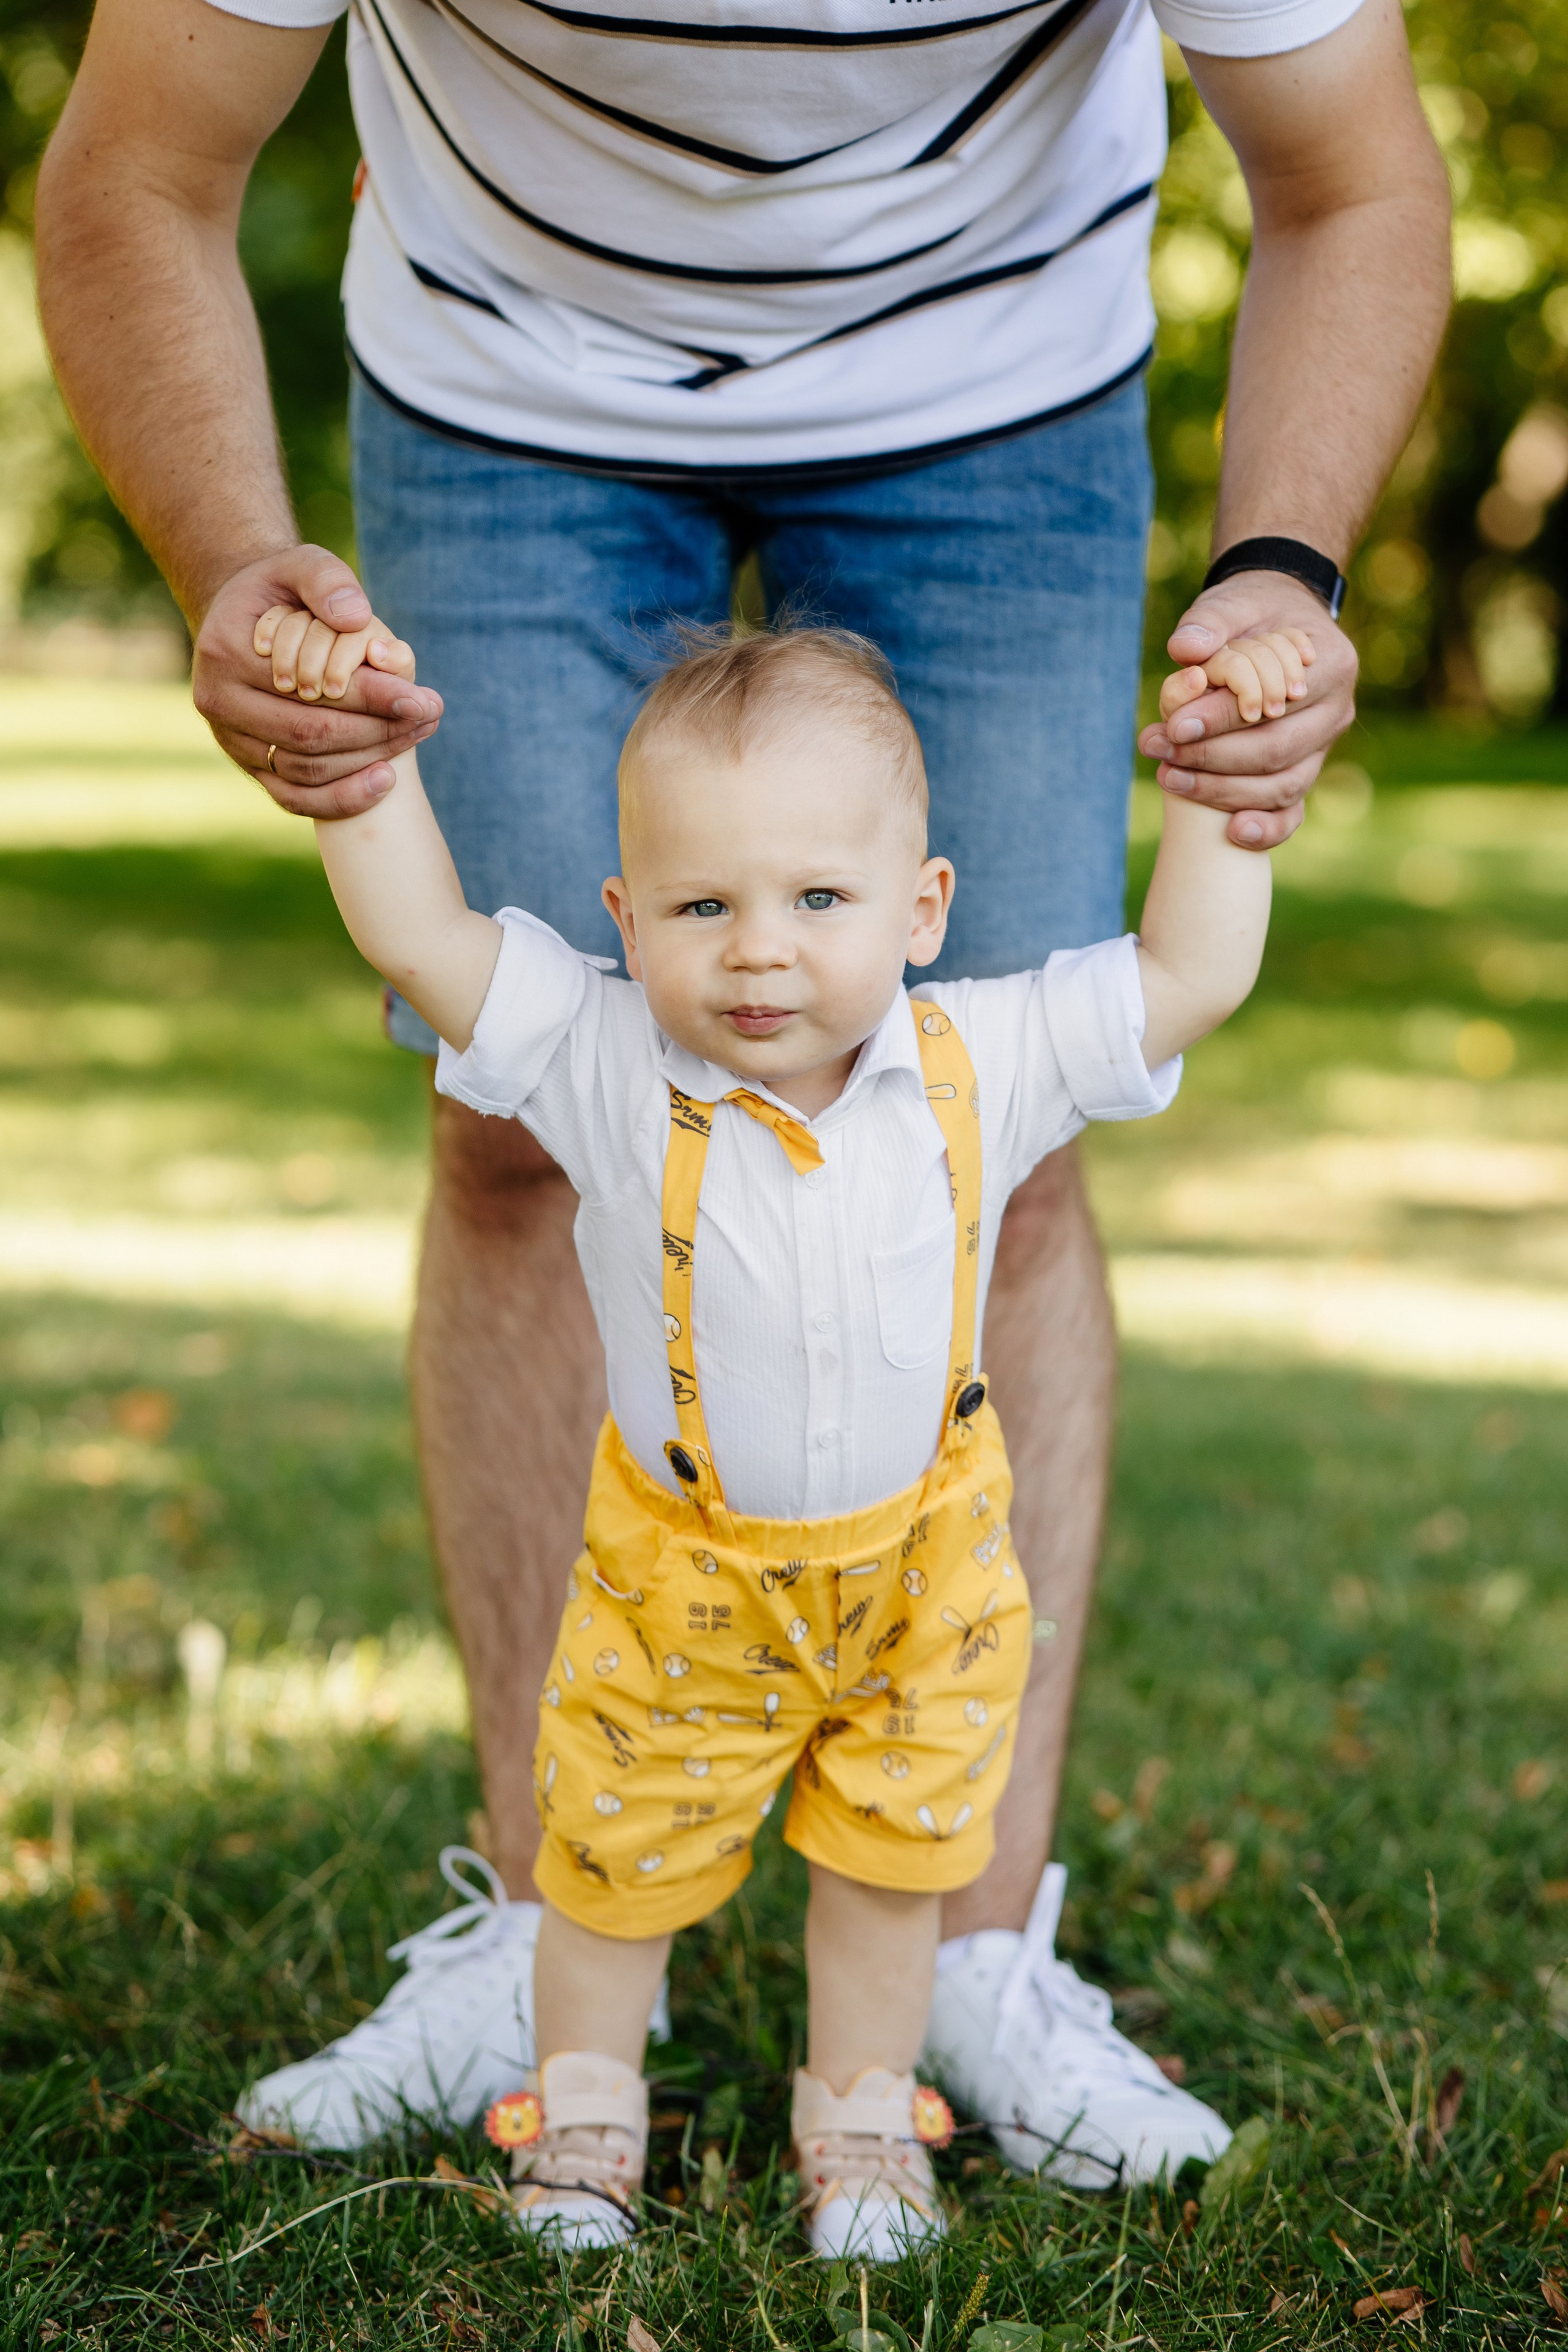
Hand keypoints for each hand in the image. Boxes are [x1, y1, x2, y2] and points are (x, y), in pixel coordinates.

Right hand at [192, 544, 443, 818]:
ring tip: (419, 734)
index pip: (309, 687)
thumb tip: (357, 618)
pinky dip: (342, 798)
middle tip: (431, 716)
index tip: (421, 696)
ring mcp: (230, 741)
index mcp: (225, 651)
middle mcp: (218, 702)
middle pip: (309, 735)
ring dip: (368, 759)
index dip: (369, 695)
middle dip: (377, 729)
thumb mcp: (299, 565)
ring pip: (306, 769)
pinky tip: (387, 780)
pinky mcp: (248, 767)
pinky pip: (294, 799)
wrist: (245, 619)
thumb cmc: (280, 590)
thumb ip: (327, 580)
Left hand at [1138, 573, 1357, 849]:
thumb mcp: (1232, 603)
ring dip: (1222, 790)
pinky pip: (1292, 810)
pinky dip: (1267, 828)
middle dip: (1211, 758)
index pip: (1274, 702)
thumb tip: (1185, 651)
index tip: (1173, 725)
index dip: (1222, 718)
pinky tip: (1232, 833)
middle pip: (1275, 750)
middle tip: (1158, 753)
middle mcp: (1337, 711)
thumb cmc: (1253, 613)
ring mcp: (1325, 747)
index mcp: (1331, 664)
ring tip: (1168, 778)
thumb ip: (1211, 622)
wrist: (1278, 624)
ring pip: (1280, 785)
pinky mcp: (1307, 771)